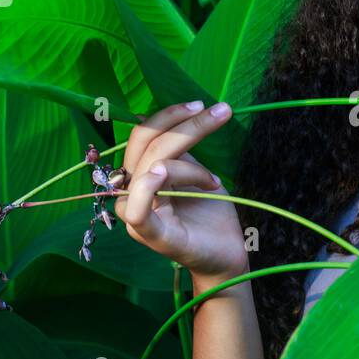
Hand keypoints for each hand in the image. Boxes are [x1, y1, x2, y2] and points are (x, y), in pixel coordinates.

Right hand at [114, 100, 248, 277]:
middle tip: (221, 112)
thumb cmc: (210, 213)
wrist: (228, 254)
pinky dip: (146, 187)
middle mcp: (130, 192)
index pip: (143, 135)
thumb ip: (179, 151)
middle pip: (146, 145)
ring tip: (214, 181)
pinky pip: (137, 209)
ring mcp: (137, 214)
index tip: (203, 105)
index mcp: (139, 175)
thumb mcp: (195, 173)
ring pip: (151, 167)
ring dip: (191, 165)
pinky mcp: (150, 235)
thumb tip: (176, 117)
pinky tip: (161, 174)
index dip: (169, 115)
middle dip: (185, 125)